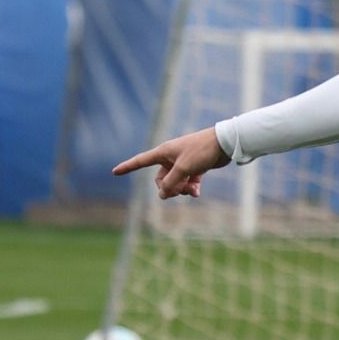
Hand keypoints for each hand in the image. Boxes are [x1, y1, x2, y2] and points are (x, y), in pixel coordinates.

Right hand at [112, 127, 230, 198]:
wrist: (224, 144)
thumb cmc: (201, 151)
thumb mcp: (184, 169)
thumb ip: (171, 183)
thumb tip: (162, 195)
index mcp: (163, 152)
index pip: (141, 161)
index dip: (127, 167)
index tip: (115, 172)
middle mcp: (171, 157)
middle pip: (161, 179)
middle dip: (169, 188)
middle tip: (181, 190)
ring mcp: (183, 163)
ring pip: (175, 182)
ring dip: (181, 189)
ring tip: (192, 191)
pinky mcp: (195, 167)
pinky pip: (187, 182)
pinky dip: (191, 188)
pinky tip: (197, 193)